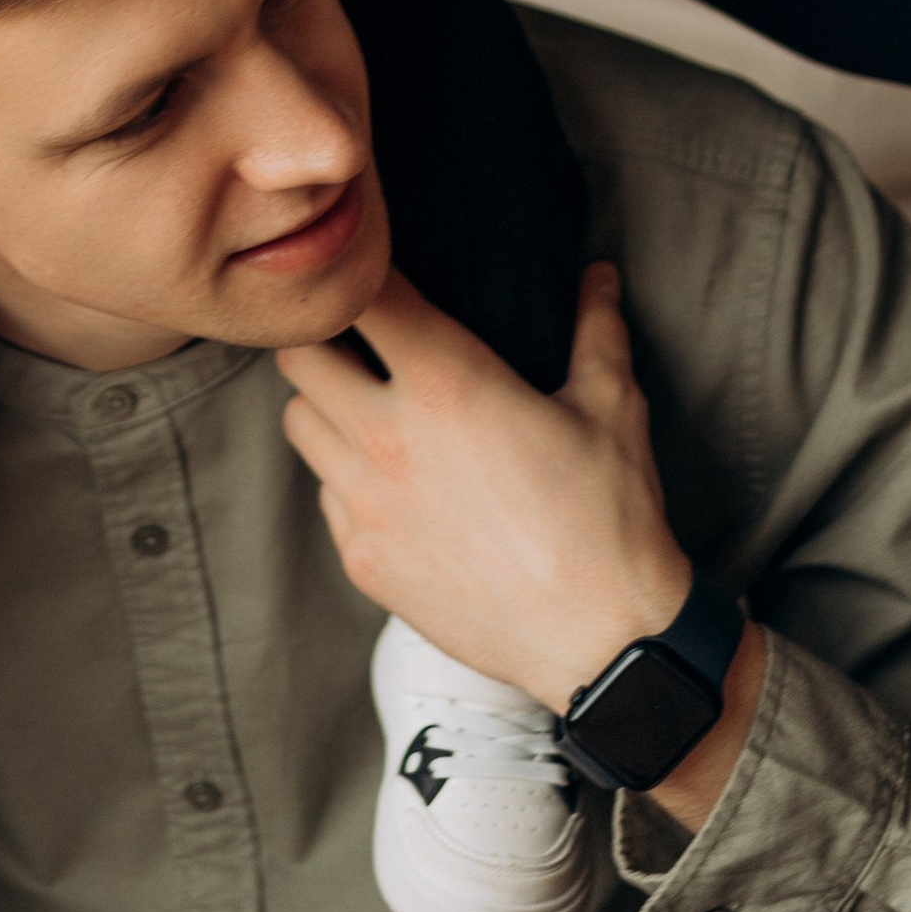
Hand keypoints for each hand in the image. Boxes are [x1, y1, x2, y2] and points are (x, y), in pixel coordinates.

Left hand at [278, 265, 694, 713]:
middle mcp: (388, 438)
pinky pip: (325, 495)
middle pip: (299, 356)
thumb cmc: (609, 520)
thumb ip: (596, 329)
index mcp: (447, 383)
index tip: (378, 269)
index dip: (364, 272)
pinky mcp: (363, 560)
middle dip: (324, 336)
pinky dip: (343, 477)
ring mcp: (367, 505)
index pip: (363, 296)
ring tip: (370, 406)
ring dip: (324, 405)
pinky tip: (392, 481)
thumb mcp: (612, 407)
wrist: (601, 642)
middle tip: (362, 339)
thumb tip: (598, 276)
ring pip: (298, 424)